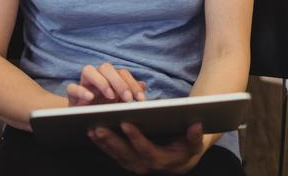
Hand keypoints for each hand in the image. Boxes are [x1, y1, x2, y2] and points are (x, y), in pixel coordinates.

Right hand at [66, 63, 145, 106]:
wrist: (82, 119)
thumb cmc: (102, 109)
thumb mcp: (119, 104)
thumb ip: (129, 93)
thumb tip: (144, 84)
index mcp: (109, 78)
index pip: (122, 73)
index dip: (133, 84)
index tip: (141, 100)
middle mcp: (96, 77)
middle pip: (106, 68)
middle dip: (119, 82)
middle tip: (128, 98)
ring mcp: (83, 84)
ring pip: (88, 70)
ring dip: (101, 81)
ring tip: (111, 96)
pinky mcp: (71, 96)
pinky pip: (72, 87)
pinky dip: (80, 91)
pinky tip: (90, 98)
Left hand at [88, 121, 205, 173]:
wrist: (180, 161)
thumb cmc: (186, 148)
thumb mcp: (194, 144)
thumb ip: (194, 136)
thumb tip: (196, 125)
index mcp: (159, 160)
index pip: (145, 149)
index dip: (135, 137)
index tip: (125, 123)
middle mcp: (144, 165)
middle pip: (124, 153)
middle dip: (110, 140)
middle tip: (98, 126)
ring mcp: (134, 164)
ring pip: (115, 154)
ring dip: (102, 142)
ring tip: (91, 127)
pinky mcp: (127, 160)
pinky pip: (113, 153)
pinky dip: (102, 144)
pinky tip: (92, 132)